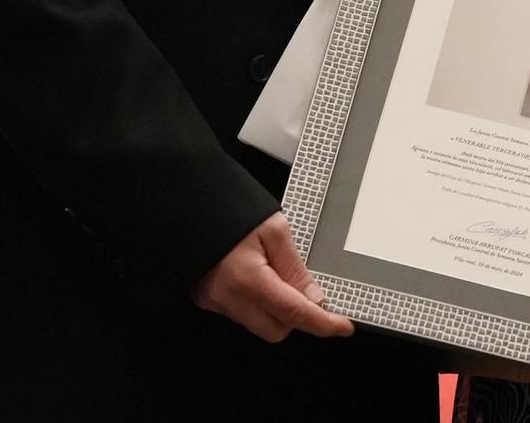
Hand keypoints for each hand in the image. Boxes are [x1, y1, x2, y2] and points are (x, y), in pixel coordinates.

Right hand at [192, 211, 352, 343]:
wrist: (186, 200)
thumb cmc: (226, 206)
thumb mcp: (273, 228)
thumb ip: (294, 267)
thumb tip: (315, 298)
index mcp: (248, 280)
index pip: (295, 314)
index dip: (323, 324)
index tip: (342, 326)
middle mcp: (227, 298)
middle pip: (275, 329)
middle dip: (295, 316)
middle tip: (303, 288)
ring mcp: (213, 301)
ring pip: (257, 323)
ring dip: (273, 307)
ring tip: (272, 270)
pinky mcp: (205, 298)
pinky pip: (239, 312)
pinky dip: (254, 301)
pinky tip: (253, 273)